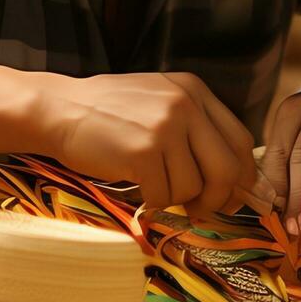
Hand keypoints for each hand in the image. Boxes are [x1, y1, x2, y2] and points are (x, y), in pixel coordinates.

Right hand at [46, 72, 271, 214]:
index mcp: (194, 90)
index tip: (231, 195)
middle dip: (218, 199)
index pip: (241, 140)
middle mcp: (186, 105)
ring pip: (194, 187)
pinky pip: (164, 196)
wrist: (57, 109)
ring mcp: (165, 127)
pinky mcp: (143, 152)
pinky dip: (152, 202)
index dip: (242, 176)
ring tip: (156, 189)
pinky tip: (138, 189)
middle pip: (228, 169)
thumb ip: (194, 126)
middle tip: (200, 210)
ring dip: (176, 200)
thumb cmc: (107, 112)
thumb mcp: (159, 100)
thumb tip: (230, 176)